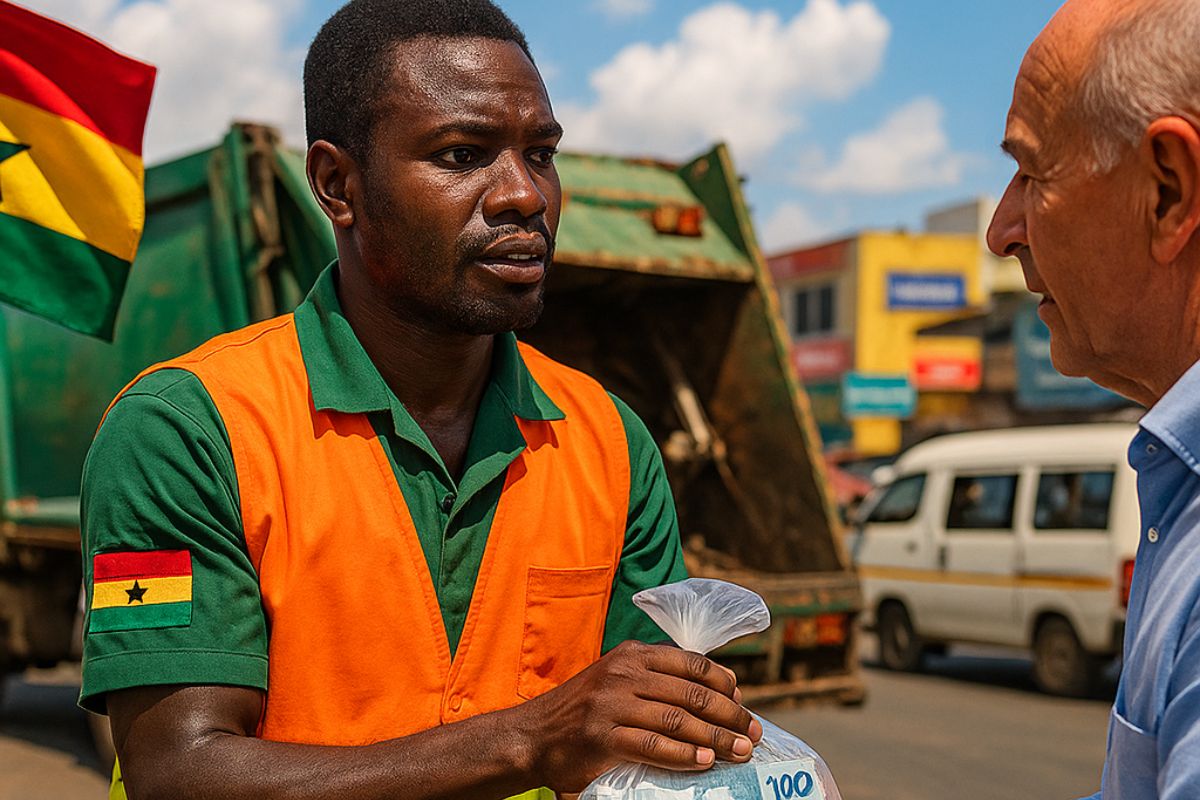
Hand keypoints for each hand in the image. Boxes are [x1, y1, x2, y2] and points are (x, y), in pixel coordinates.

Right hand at [517, 640, 762, 793]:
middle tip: (752, 734)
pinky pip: (654, 746)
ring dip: (716, 738)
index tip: (742, 702)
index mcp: (633, 654)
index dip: (723, 683)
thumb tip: (719, 691)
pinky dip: (684, 754)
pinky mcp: (602, 737)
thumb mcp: (617, 678)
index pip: (691, 663)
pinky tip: (704, 762)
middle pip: (692, 693)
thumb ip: (657, 679)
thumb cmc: (584, 709)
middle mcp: (624, 673)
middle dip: (729, 715)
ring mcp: (612, 704)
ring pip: (678, 720)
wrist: (533, 735)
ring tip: (739, 752)